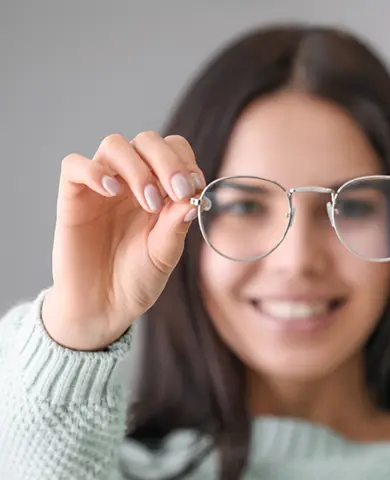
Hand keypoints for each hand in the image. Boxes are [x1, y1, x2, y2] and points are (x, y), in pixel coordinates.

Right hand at [42, 132, 203, 350]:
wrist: (104, 306)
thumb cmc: (137, 279)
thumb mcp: (165, 254)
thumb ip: (176, 225)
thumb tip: (194, 196)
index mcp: (159, 190)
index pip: (173, 151)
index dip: (186, 162)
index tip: (194, 188)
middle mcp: (131, 182)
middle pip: (147, 141)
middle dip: (167, 161)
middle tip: (177, 191)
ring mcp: (102, 187)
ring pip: (114, 145)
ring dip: (137, 168)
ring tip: (149, 203)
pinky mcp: (73, 197)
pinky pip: (74, 165)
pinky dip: (94, 171)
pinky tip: (111, 191)